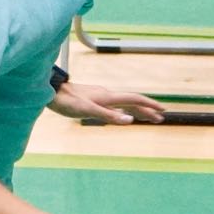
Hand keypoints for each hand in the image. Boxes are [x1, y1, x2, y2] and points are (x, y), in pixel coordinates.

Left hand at [48, 80, 165, 124]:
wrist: (51, 92)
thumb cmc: (67, 102)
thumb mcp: (88, 111)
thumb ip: (109, 116)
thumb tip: (130, 120)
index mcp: (108, 98)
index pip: (134, 100)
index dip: (148, 105)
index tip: (162, 110)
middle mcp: (107, 96)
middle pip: (132, 103)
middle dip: (146, 110)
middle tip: (160, 118)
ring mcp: (101, 98)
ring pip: (123, 104)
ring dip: (137, 111)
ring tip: (147, 118)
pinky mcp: (94, 100)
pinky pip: (115, 106)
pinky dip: (124, 111)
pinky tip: (123, 115)